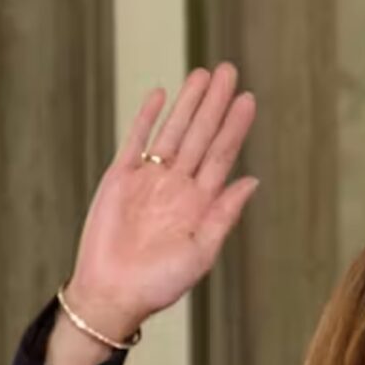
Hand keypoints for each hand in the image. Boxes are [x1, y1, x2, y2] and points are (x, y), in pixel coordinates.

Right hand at [51, 64, 257, 364]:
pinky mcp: (120, 178)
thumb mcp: (201, 252)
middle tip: (230, 70)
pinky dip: (147, 118)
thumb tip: (251, 180)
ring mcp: (149, 179)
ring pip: (172, 131)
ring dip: (187, 104)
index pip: (222, 155)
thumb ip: (224, 214)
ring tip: (202, 74)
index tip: (249, 99)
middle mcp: (178, 186)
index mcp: (201, 204)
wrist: (112, 294)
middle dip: (215, 103)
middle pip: (201, 135)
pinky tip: (161, 96)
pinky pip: (136, 141)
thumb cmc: (158, 284)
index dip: (235, 127)